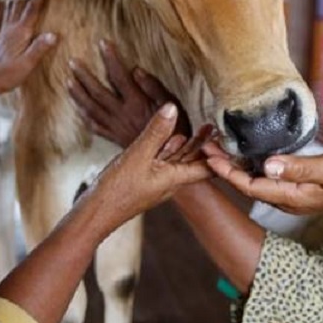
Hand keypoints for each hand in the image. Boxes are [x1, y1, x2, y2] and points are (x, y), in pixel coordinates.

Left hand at [0, 0, 56, 93]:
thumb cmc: (6, 74)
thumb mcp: (26, 64)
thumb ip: (39, 49)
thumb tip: (54, 35)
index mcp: (20, 32)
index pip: (32, 9)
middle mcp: (11, 27)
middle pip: (21, 3)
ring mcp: (5, 30)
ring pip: (12, 6)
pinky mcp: (2, 35)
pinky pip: (8, 14)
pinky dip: (12, 4)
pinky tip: (11, 3)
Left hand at [69, 40, 190, 146]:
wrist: (166, 161)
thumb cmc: (176, 131)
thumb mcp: (173, 106)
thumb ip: (154, 87)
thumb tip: (136, 70)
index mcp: (137, 103)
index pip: (119, 76)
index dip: (110, 58)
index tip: (102, 43)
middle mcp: (122, 114)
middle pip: (97, 92)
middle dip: (84, 76)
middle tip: (72, 62)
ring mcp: (115, 127)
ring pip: (91, 108)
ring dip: (78, 94)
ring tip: (68, 80)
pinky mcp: (113, 137)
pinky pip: (94, 126)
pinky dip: (84, 115)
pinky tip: (78, 108)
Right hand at [81, 104, 213, 228]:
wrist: (96, 213)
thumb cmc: (117, 190)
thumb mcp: (138, 155)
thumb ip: (156, 132)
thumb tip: (173, 108)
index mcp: (175, 178)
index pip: (208, 167)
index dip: (220, 153)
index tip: (226, 135)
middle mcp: (170, 181)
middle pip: (194, 161)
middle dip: (204, 144)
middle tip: (214, 125)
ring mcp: (157, 181)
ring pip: (178, 161)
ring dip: (188, 144)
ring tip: (201, 127)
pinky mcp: (145, 179)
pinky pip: (162, 162)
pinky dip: (168, 148)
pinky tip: (169, 137)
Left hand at [203, 143, 322, 214]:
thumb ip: (298, 167)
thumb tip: (267, 165)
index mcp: (292, 196)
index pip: (250, 185)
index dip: (227, 171)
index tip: (210, 154)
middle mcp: (287, 201)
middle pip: (247, 185)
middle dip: (225, 167)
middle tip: (207, 145)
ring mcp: (292, 197)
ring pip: (256, 183)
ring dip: (236, 167)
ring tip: (220, 148)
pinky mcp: (298, 190)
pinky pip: (267, 181)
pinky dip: (252, 168)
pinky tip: (246, 156)